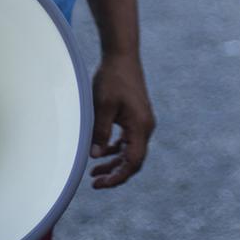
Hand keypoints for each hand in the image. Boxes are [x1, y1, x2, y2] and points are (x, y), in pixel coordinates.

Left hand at [87, 52, 153, 188]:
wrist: (122, 56)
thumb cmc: (111, 78)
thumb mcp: (102, 106)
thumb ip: (101, 132)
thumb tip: (96, 156)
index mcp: (140, 126)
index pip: (133, 162)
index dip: (118, 177)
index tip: (100, 184)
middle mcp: (145, 126)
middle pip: (134, 160)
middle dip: (115, 173)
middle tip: (94, 182)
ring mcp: (142, 121)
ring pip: (131, 151)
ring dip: (114, 162)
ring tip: (95, 171)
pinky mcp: (136, 116)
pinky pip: (129, 140)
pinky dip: (117, 149)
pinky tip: (103, 152)